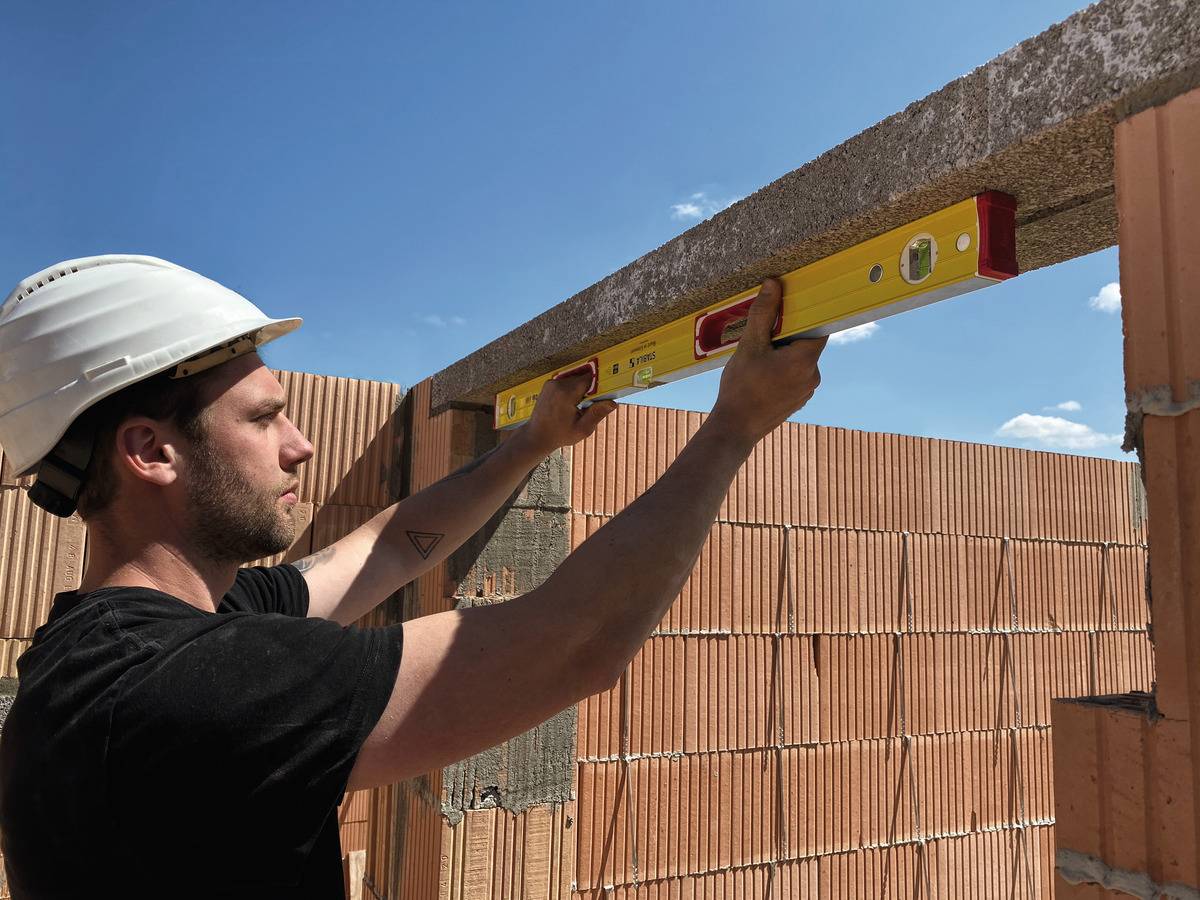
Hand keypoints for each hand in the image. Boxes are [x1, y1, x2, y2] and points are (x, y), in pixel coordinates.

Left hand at [519, 373, 616, 455]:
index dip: (599, 385)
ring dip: (580, 389)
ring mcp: (551, 383)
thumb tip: (612, 403)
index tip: (603, 393)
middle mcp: (558, 384)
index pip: (589, 378)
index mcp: (566, 394)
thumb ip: (597, 414)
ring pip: (575, 379)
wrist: (536, 436)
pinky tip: (570, 404)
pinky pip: (566, 382)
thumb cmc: (559, 434)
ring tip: (578, 406)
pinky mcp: (549, 385)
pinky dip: (572, 390)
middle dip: (590, 389)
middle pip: (582, 378)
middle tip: (589, 405)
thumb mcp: (582, 429)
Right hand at [710, 278, 825, 442]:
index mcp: (805, 359)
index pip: (818, 327)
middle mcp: (813, 375)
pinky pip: (794, 377)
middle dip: (786, 337)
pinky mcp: (798, 401)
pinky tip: (759, 376)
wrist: (735, 428)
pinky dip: (781, 372)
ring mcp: (806, 391)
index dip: (805, 316)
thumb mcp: (750, 345)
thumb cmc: (741, 387)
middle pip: (806, 344)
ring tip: (757, 360)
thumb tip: (773, 285)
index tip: (790, 311)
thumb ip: (764, 314)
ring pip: (799, 361)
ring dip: (782, 355)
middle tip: (763, 337)